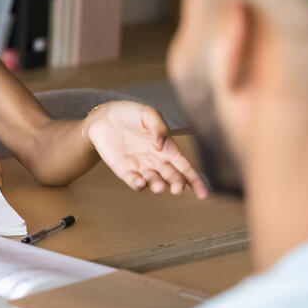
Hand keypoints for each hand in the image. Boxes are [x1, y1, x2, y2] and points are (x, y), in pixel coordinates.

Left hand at [85, 101, 206, 197]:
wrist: (104, 116)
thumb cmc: (130, 113)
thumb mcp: (148, 114)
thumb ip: (158, 127)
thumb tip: (161, 145)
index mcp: (167, 148)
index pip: (184, 167)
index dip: (195, 180)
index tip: (203, 194)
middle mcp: (156, 160)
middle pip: (171, 176)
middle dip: (177, 183)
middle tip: (178, 188)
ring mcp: (140, 166)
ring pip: (153, 181)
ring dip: (157, 185)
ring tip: (159, 187)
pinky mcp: (123, 169)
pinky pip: (132, 180)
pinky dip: (137, 184)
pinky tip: (140, 183)